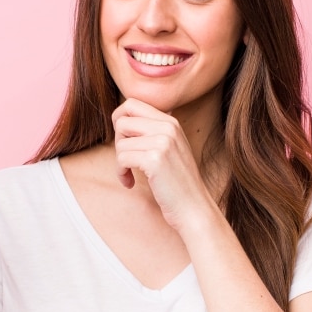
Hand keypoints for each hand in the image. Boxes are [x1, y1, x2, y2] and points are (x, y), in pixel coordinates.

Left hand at [111, 98, 215, 231]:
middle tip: (125, 158)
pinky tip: (130, 183)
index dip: (119, 120)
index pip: (132, 104)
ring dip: (119, 162)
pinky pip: (122, 159)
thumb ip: (153, 131)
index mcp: (171, 122)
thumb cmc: (177, 182)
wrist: (193, 207)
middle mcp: (168, 127)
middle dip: (117, 141)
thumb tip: (123, 117)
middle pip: (122, 120)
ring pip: (120, 143)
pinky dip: (121, 173)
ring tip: (130, 175)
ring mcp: (162, 142)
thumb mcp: (170, 148)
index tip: (124, 141)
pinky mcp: (154, 160)